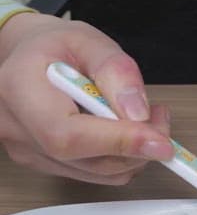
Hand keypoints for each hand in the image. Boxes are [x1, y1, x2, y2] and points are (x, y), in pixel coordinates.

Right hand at [0, 13, 173, 183]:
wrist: (31, 58)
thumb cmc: (56, 47)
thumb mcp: (88, 41)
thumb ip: (116, 71)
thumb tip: (137, 112)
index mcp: (19, 89)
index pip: (66, 134)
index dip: (117, 142)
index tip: (159, 141)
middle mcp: (17, 129)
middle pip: (85, 160)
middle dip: (136, 147)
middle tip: (160, 120)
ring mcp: (30, 152)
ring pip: (97, 173)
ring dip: (135, 153)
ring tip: (146, 117)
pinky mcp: (48, 164)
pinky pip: (97, 174)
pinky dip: (124, 158)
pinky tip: (129, 131)